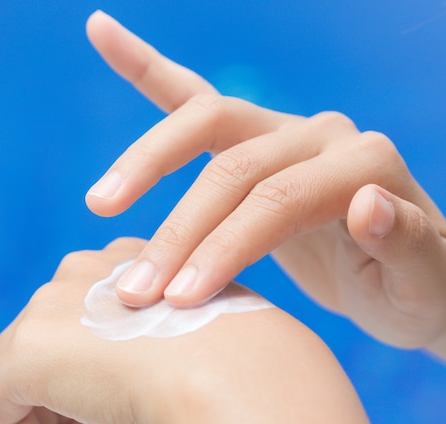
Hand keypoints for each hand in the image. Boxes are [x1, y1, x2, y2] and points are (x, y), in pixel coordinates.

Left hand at [0, 238, 386, 423]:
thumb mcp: (202, 338)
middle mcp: (84, 270)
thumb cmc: (240, 366)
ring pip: (21, 376)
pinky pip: (1, 407)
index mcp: (132, 260)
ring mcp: (50, 306)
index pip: (90, 314)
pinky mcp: (25, 351)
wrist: (237, 376)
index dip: (99, 370)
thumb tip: (145, 371)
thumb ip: (165, 339)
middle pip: (50, 344)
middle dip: (69, 403)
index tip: (123, 416)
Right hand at [84, 11, 445, 352]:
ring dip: (145, 163)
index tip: (178, 300)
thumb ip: (410, 243)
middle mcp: (320, 134)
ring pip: (201, 122)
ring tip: (100, 203)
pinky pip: (193, 98)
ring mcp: (281, 131)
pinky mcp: (252, 141)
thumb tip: (366, 202)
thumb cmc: (415, 289)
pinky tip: (102, 34)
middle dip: (178, 226)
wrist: (406, 280)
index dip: (221, 248)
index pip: (275, 201)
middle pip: (231, 164)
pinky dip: (148, 71)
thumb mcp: (426, 284)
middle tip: (135, 287)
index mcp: (363, 163)